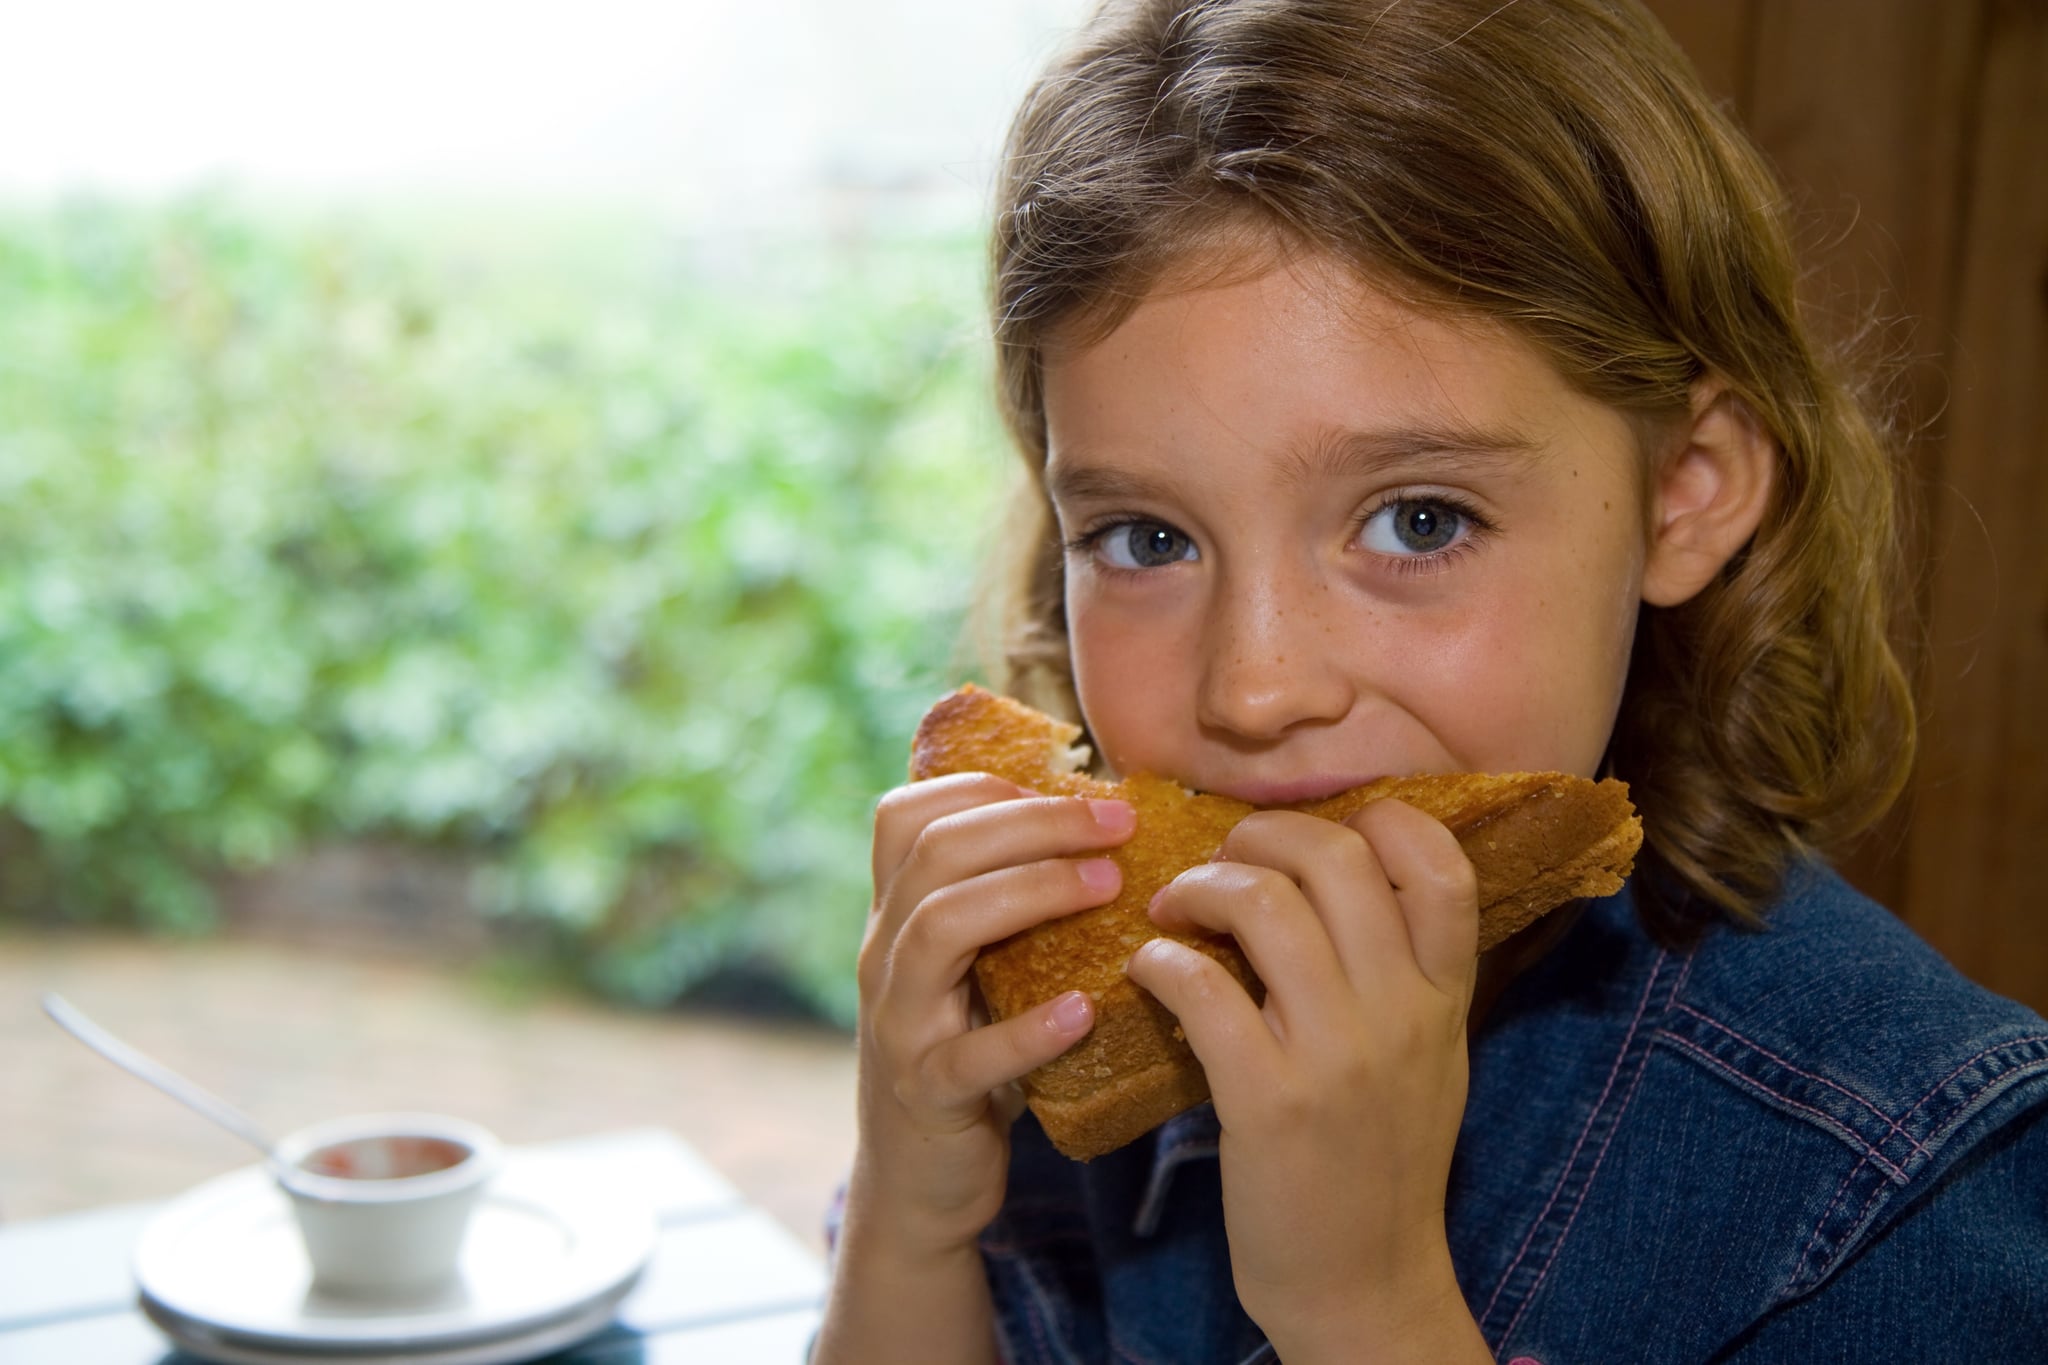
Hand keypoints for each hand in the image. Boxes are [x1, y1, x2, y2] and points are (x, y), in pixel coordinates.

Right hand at [849, 773, 1134, 1256]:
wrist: (922, 1179)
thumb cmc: (971, 1051)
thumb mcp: (975, 967)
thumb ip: (1006, 903)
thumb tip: (1101, 825)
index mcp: (896, 916)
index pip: (905, 816)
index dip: (984, 786)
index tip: (1071, 784)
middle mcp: (884, 956)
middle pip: (935, 855)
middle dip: (1032, 824)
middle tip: (1118, 825)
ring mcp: (898, 1024)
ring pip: (937, 928)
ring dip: (1029, 894)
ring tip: (1108, 887)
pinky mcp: (927, 1094)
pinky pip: (969, 1057)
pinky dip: (1028, 1031)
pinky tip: (1084, 1011)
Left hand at [1125, 799, 1490, 1360]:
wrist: (1365, 1286)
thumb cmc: (1380, 1162)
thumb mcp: (1427, 1057)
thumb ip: (1400, 972)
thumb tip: (1330, 877)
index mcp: (1444, 996)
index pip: (1438, 863)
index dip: (1375, 817)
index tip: (1313, 832)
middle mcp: (1402, 1012)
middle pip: (1337, 857)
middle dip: (1261, 837)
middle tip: (1222, 864)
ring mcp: (1338, 1055)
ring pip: (1265, 905)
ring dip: (1200, 888)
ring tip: (1174, 912)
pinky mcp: (1269, 1101)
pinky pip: (1203, 988)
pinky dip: (1159, 961)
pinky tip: (1148, 972)